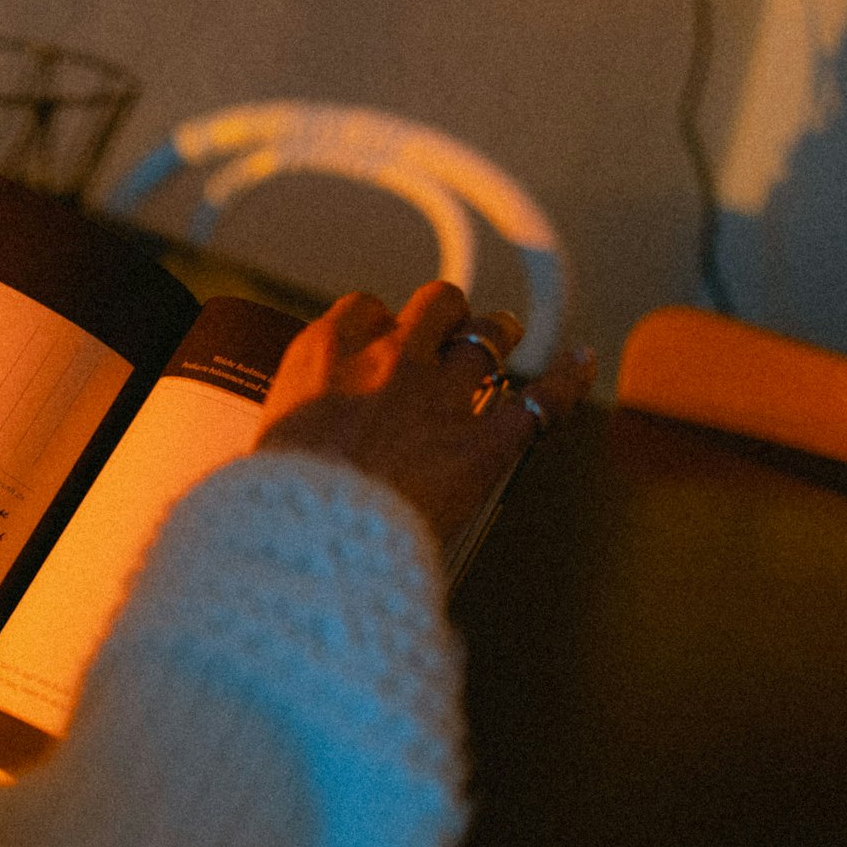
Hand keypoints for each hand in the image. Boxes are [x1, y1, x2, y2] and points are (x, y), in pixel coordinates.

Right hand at [257, 281, 595, 545]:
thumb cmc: (278, 506)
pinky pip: (540, 399)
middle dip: (446, 316)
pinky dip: (566, 380)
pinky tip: (580, 363)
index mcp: (324, 355)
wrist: (312, 539)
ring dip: (497, 338)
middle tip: (449, 332)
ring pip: (489, 338)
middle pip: (435, 306)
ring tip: (503, 339)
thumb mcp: (266, 447)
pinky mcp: (485, 443)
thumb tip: (297, 450)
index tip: (379, 342)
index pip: (363, 310)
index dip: (379, 325)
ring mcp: (441, 395)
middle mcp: (388, 359)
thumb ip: (296, 429)